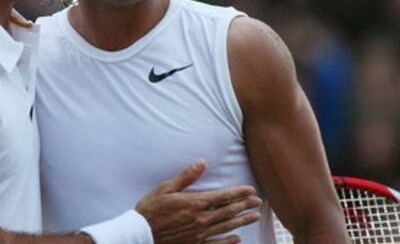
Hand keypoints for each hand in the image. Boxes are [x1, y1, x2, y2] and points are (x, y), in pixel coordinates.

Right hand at [136, 160, 261, 243]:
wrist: (141, 234)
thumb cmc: (151, 209)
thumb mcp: (165, 188)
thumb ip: (186, 177)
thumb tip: (201, 163)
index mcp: (195, 203)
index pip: (223, 196)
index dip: (239, 193)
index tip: (250, 190)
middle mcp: (201, 219)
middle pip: (229, 211)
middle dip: (245, 206)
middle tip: (258, 202)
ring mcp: (200, 234)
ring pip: (226, 226)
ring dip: (242, 221)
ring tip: (254, 217)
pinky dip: (228, 242)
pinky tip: (237, 239)